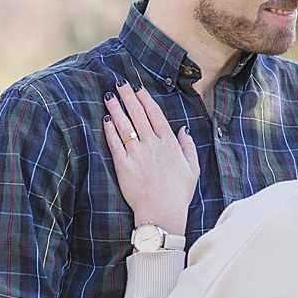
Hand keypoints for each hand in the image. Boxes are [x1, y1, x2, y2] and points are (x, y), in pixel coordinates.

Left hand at [102, 82, 198, 235]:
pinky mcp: (123, 166)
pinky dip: (109, 130)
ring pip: (124, 125)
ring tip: (109, 96)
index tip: (138, 88)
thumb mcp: (193, 169)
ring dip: (116, 108)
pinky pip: (114, 143)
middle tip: (120, 84)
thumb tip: (184, 130)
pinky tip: (105, 119)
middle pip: (138, 114)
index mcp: (169, 143)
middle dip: (128, 97)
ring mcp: (137, 154)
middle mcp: (152, 145)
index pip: (155, 114)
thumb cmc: (178, 194)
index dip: (145, 99)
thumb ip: (188, 147)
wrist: (163, 213)